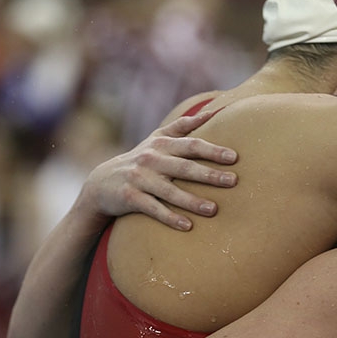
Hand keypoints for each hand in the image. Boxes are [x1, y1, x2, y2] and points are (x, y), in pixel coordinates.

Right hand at [82, 109, 237, 230]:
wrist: (102, 182)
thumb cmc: (141, 160)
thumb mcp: (157, 139)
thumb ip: (183, 126)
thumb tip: (212, 111)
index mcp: (161, 144)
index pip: (191, 145)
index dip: (212, 150)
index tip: (234, 157)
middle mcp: (151, 159)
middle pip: (184, 167)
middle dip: (209, 174)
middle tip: (233, 181)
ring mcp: (140, 179)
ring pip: (170, 191)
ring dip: (192, 201)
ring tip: (213, 209)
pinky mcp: (130, 198)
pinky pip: (153, 209)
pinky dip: (170, 217)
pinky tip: (187, 226)